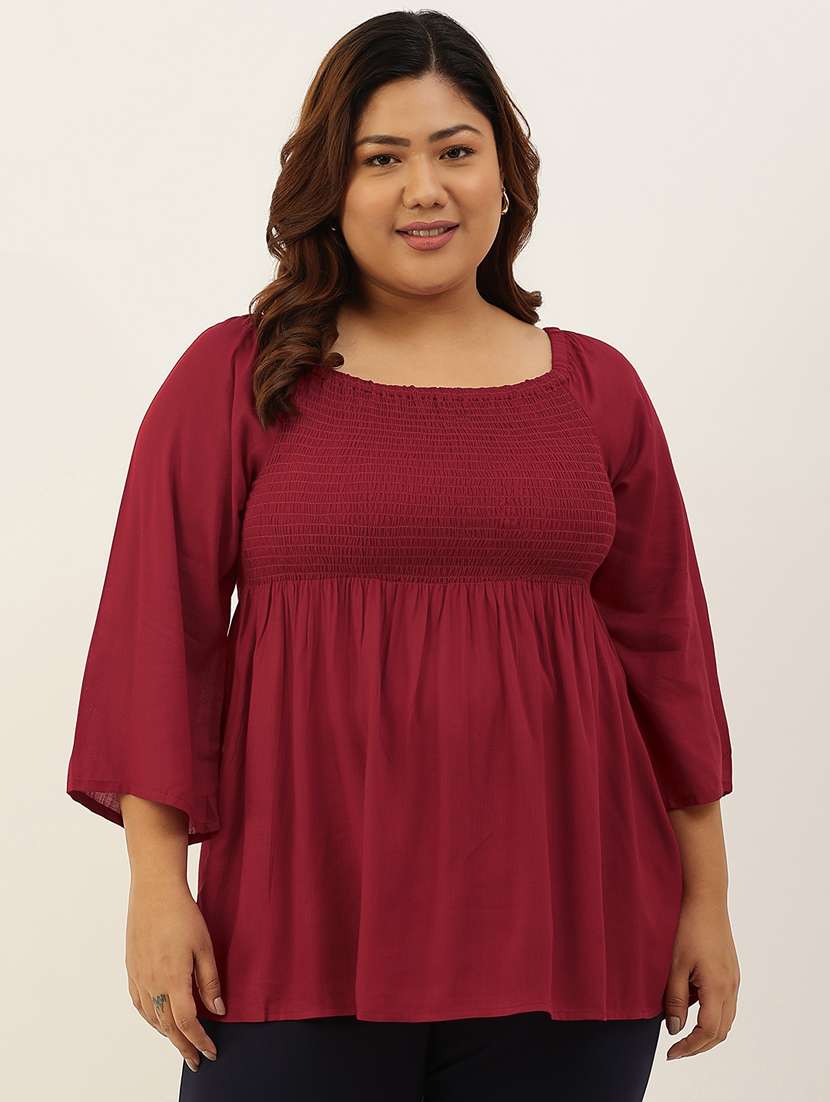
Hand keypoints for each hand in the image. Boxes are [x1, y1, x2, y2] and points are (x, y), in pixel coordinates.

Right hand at [125, 875, 224, 1072]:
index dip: (200, 1040)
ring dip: (167, 1034)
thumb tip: (217, 1010)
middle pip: (168, 1026)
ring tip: (181, 1043)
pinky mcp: (131, 968)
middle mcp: (152, 983)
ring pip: (151, 1017)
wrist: (154, 891)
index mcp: (173, 979)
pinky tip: (158, 1019)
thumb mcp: (204, 946)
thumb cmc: (182, 914)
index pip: (187, 1022)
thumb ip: (209, 981)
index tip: (211, 1052)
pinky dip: (150, 1018)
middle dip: (183, 1046)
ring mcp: (138, 977)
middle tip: (196, 1060)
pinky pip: (139, 1003)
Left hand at [663, 892, 739, 1059]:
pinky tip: (692, 1005)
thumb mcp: (676, 965)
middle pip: (720, 1032)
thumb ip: (676, 1000)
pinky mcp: (731, 972)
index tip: (671, 1053)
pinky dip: (710, 1014)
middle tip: (677, 1050)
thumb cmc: (689, 928)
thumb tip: (675, 1030)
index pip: (708, 1032)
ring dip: (706, 1032)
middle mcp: (731, 988)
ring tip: (682, 1032)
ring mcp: (734, 980)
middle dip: (699, 1046)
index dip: (690, 1047)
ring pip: (725, 1020)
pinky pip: (725, 1004)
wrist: (707, 901)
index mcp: (718, 988)